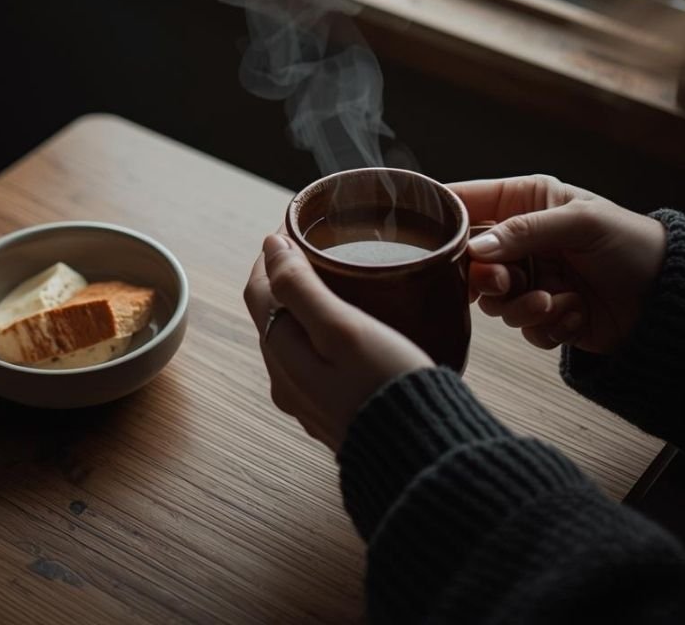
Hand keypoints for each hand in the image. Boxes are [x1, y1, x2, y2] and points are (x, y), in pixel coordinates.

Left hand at [244, 233, 432, 451]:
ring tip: (337, 280)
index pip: (258, 291)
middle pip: (273, 316)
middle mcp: (287, 382)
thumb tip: (269, 247)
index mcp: (282, 356)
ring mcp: (311, 401)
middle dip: (286, 278)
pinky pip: (317, 362)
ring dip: (305, 307)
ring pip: (295, 340)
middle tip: (315, 248)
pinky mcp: (337, 413)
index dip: (270, 256)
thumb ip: (300, 287)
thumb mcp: (341, 328)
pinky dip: (323, 334)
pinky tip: (351, 328)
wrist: (426, 456)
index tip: (292, 228)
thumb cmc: (387, 386)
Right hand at [449, 176, 665, 354]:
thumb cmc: (632, 244)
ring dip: (521, 306)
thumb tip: (475, 249)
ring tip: (555, 301)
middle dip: (488, 278)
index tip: (435, 242)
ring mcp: (530, 278)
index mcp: (523, 202)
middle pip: (470, 261)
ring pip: (492, 301)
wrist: (670, 300)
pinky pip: (521, 327)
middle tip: (509, 282)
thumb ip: (523, 231)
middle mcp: (520, 240)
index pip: (466, 203)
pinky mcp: (543, 314)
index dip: (445, 221)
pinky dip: (546, 325)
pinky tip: (575, 312)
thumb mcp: (580, 222)